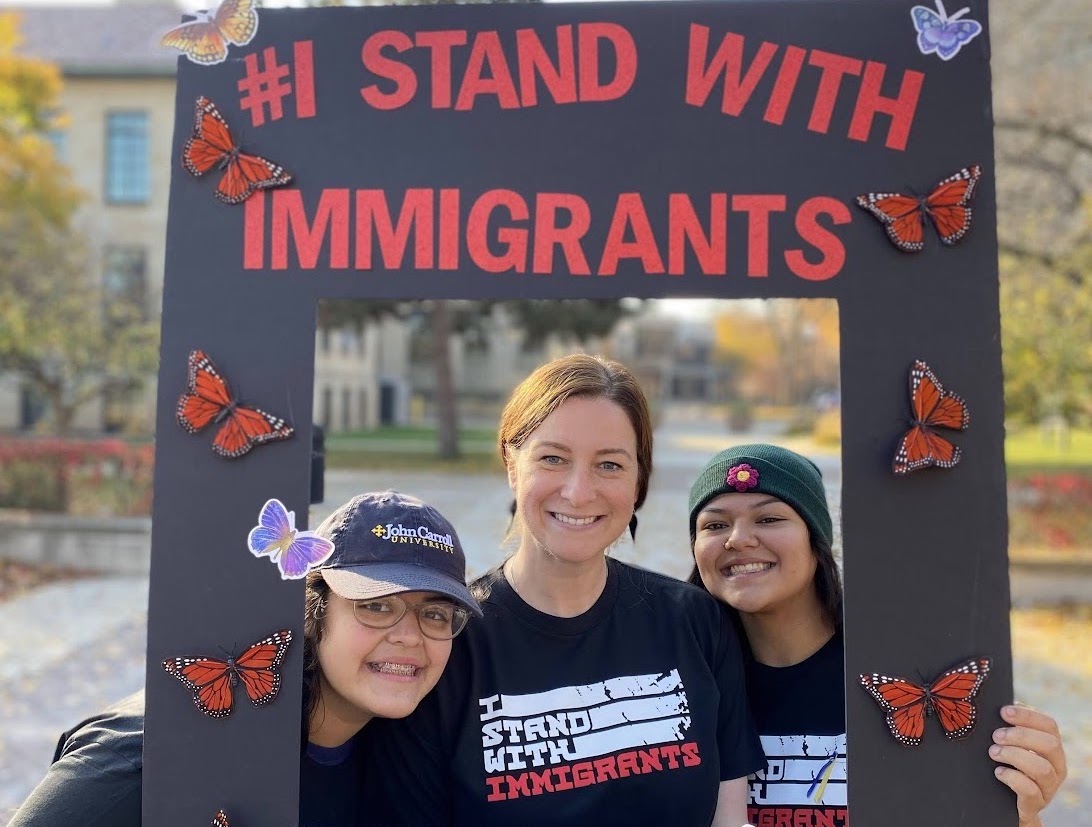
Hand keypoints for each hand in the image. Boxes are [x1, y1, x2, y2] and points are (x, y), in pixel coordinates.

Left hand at [990, 704, 1066, 826]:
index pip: (1049, 725)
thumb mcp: (1013, 745)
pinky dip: (1012, 778)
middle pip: (1049, 744)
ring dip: (1014, 756)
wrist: (1009, 802)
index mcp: (1052, 747)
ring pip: (1042, 768)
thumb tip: (998, 706)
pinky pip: (1030, 790)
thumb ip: (1011, 728)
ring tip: (993, 752)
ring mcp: (1049, 787)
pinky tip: (998, 772)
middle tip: (995, 735)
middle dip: (1020, 736)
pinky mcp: (1036, 803)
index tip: (1003, 711)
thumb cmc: (1009, 765)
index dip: (1028, 715)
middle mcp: (1056, 766)